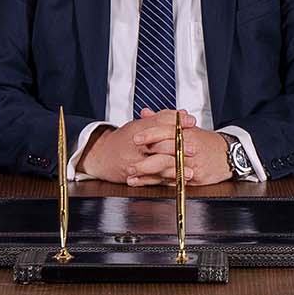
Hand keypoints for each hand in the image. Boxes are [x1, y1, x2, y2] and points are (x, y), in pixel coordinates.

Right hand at [76, 109, 196, 183]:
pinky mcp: (135, 175)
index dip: (177, 121)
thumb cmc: (122, 140)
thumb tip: (181, 112)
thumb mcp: (139, 125)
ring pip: (158, 164)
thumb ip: (160, 118)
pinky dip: (167, 181)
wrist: (100, 157)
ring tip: (190, 171)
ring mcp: (135, 160)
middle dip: (179, 146)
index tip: (191, 121)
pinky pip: (154, 179)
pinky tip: (178, 181)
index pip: (160, 121)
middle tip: (193, 148)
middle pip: (160, 142)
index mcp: (138, 128)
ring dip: (175, 168)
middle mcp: (136, 144)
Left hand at [127, 113, 231, 185]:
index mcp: (185, 132)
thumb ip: (162, 119)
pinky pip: (172, 180)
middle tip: (128, 162)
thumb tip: (145, 112)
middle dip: (145, 158)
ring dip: (147, 174)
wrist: (227, 155)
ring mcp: (190, 164)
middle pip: (165, 152)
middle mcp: (187, 148)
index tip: (135, 138)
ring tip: (131, 175)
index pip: (166, 131)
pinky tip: (143, 183)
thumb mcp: (185, 127)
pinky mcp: (193, 178)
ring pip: (166, 169)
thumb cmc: (203, 141)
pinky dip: (156, 183)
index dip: (150, 135)